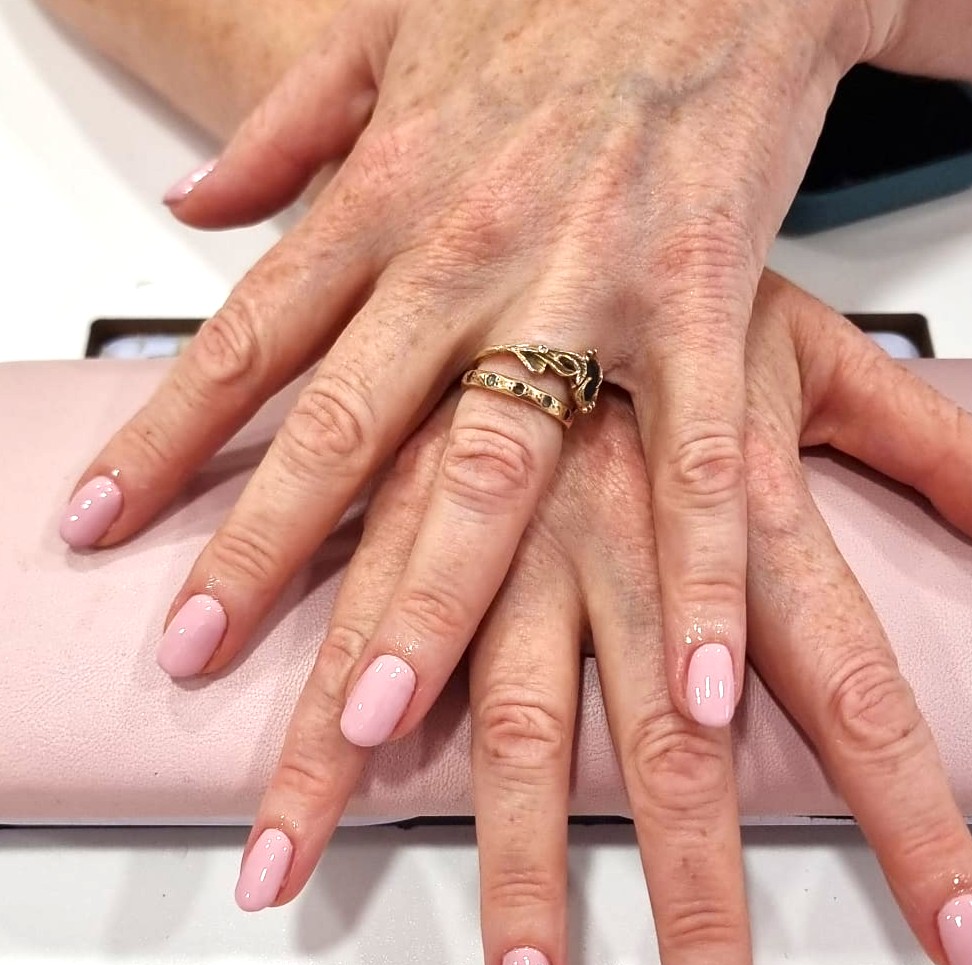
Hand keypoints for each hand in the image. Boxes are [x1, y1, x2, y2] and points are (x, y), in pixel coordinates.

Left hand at [60, 0, 901, 735]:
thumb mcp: (393, 28)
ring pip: (490, 468)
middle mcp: (470, 253)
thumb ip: (288, 124)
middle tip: (193, 663)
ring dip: (427, 603)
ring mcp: (586, 289)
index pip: (248, 338)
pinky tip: (689, 684)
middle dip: (263, 553)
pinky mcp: (706, 307)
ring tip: (366, 719)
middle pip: (345, 429)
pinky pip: (695, 467)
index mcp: (390, 194)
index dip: (164, 438)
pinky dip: (694, 578)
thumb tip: (191, 211)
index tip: (95, 532)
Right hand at [230, 273, 971, 964]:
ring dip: (516, 869)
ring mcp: (508, 548)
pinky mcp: (403, 530)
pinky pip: (363, 663)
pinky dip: (325, 757)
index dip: (916, 816)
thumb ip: (943, 449)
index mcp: (740, 509)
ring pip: (514, 732)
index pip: (855, 687)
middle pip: (684, 757)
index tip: (958, 938)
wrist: (523, 170)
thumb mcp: (822, 353)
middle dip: (704, 899)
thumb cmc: (676, 278)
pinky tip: (293, 841)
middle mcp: (627, 548)